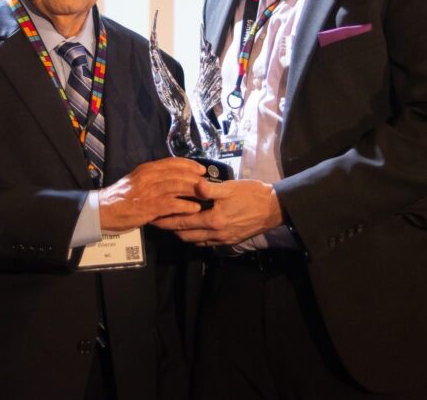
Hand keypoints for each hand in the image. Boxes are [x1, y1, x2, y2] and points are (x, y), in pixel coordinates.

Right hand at [99, 157, 205, 231]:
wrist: (103, 210)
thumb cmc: (120, 197)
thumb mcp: (136, 180)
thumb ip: (152, 177)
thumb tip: (172, 178)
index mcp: (146, 169)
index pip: (172, 162)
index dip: (189, 165)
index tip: (200, 169)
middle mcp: (149, 176)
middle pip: (178, 174)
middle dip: (195, 178)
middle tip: (207, 183)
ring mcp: (149, 191)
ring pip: (177, 186)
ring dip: (194, 191)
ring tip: (205, 195)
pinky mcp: (149, 206)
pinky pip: (172, 204)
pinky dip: (185, 206)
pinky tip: (194, 209)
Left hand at [152, 178, 283, 244]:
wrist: (273, 208)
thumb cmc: (251, 194)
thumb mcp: (230, 188)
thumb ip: (210, 188)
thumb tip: (193, 184)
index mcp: (213, 220)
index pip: (182, 222)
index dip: (166, 220)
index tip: (153, 217)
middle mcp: (215, 234)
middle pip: (185, 235)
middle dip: (170, 229)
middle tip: (158, 222)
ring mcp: (223, 240)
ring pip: (195, 241)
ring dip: (182, 234)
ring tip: (172, 225)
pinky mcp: (230, 241)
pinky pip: (207, 243)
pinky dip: (196, 238)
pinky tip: (193, 230)